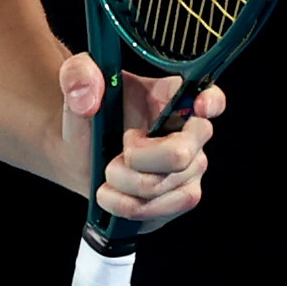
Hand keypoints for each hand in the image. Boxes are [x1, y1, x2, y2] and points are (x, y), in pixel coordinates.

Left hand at [59, 56, 223, 235]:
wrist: (81, 155)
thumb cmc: (89, 117)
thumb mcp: (76, 85)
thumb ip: (78, 74)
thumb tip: (88, 97)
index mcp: (174, 97)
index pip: (210, 97)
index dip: (210, 103)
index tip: (198, 106)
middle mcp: (191, 134)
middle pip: (180, 154)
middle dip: (137, 158)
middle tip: (119, 150)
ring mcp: (190, 169)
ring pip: (162, 186)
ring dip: (123, 183)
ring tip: (108, 171)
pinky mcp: (178, 199)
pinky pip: (158, 210)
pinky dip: (125, 205)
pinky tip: (111, 194)